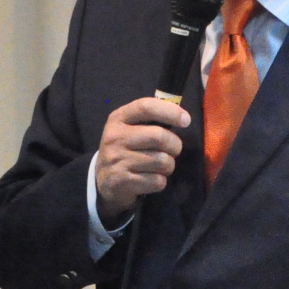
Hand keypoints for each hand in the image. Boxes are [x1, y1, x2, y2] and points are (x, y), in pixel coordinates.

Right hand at [94, 97, 191, 222]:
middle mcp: (115, 137)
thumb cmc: (125, 149)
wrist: (102, 180)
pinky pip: (157, 181)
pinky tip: (150, 179)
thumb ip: (151, 120)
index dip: (170, 111)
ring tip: (160, 166)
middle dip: (175, 145)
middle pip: (159, 136)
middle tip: (173, 150)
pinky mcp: (121, 181)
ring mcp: (117, 160)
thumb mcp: (130, 128)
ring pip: (162, 161)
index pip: (146, 107)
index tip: (186, 120)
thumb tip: (182, 117)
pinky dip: (160, 182)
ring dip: (168, 166)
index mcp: (118, 119)